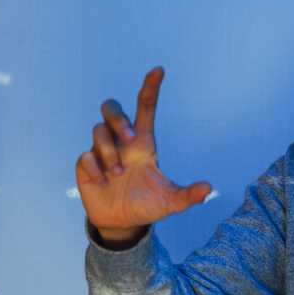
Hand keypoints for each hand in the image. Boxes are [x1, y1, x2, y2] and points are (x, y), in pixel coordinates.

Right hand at [74, 67, 213, 245]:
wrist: (121, 223)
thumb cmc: (146, 205)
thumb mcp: (169, 202)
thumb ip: (188, 195)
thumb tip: (208, 188)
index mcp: (143, 143)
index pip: (145, 108)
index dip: (150, 88)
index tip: (158, 71)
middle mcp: (121, 142)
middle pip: (112, 108)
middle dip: (119, 118)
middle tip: (130, 138)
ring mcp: (101, 152)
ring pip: (98, 131)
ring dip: (109, 151)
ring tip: (118, 174)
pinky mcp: (86, 165)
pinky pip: (85, 156)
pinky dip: (95, 168)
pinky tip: (103, 183)